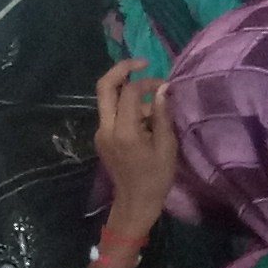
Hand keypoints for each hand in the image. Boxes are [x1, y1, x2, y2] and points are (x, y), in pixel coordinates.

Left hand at [92, 57, 177, 223]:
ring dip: (129, 93)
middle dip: (122, 69)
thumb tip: (162, 89)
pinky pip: (112, 113)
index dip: (147, 82)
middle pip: (104, 86)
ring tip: (155, 105)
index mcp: (123, 132)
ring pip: (107, 99)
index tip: (165, 85)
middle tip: (143, 63)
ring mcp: (101, 133)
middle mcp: (105, 128)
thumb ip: (162, 116)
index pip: (129, 92)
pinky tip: (147, 117)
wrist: (135, 204)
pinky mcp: (102, 137)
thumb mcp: (166, 147)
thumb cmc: (156, 179)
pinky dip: (127, 107)